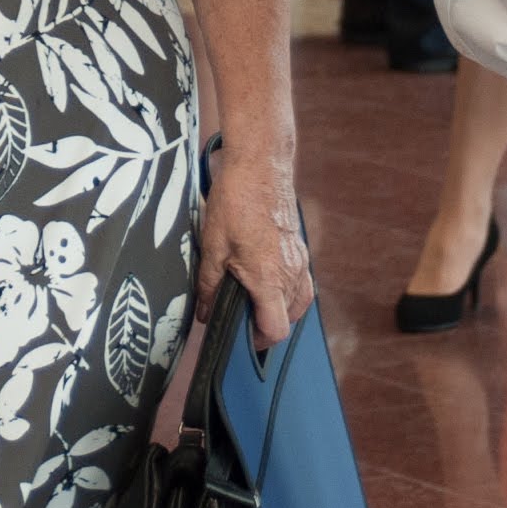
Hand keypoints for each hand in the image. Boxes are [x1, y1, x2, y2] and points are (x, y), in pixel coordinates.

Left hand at [195, 142, 314, 347]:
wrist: (260, 166)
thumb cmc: (236, 202)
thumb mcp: (212, 246)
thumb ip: (209, 285)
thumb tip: (205, 314)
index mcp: (269, 278)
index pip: (276, 329)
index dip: (259, 341)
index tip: (242, 338)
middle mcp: (291, 273)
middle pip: (289, 319)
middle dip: (267, 324)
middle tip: (242, 318)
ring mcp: (300, 260)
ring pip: (298, 302)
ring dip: (279, 309)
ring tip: (253, 300)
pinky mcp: (301, 248)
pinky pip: (301, 282)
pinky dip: (288, 291)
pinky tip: (268, 280)